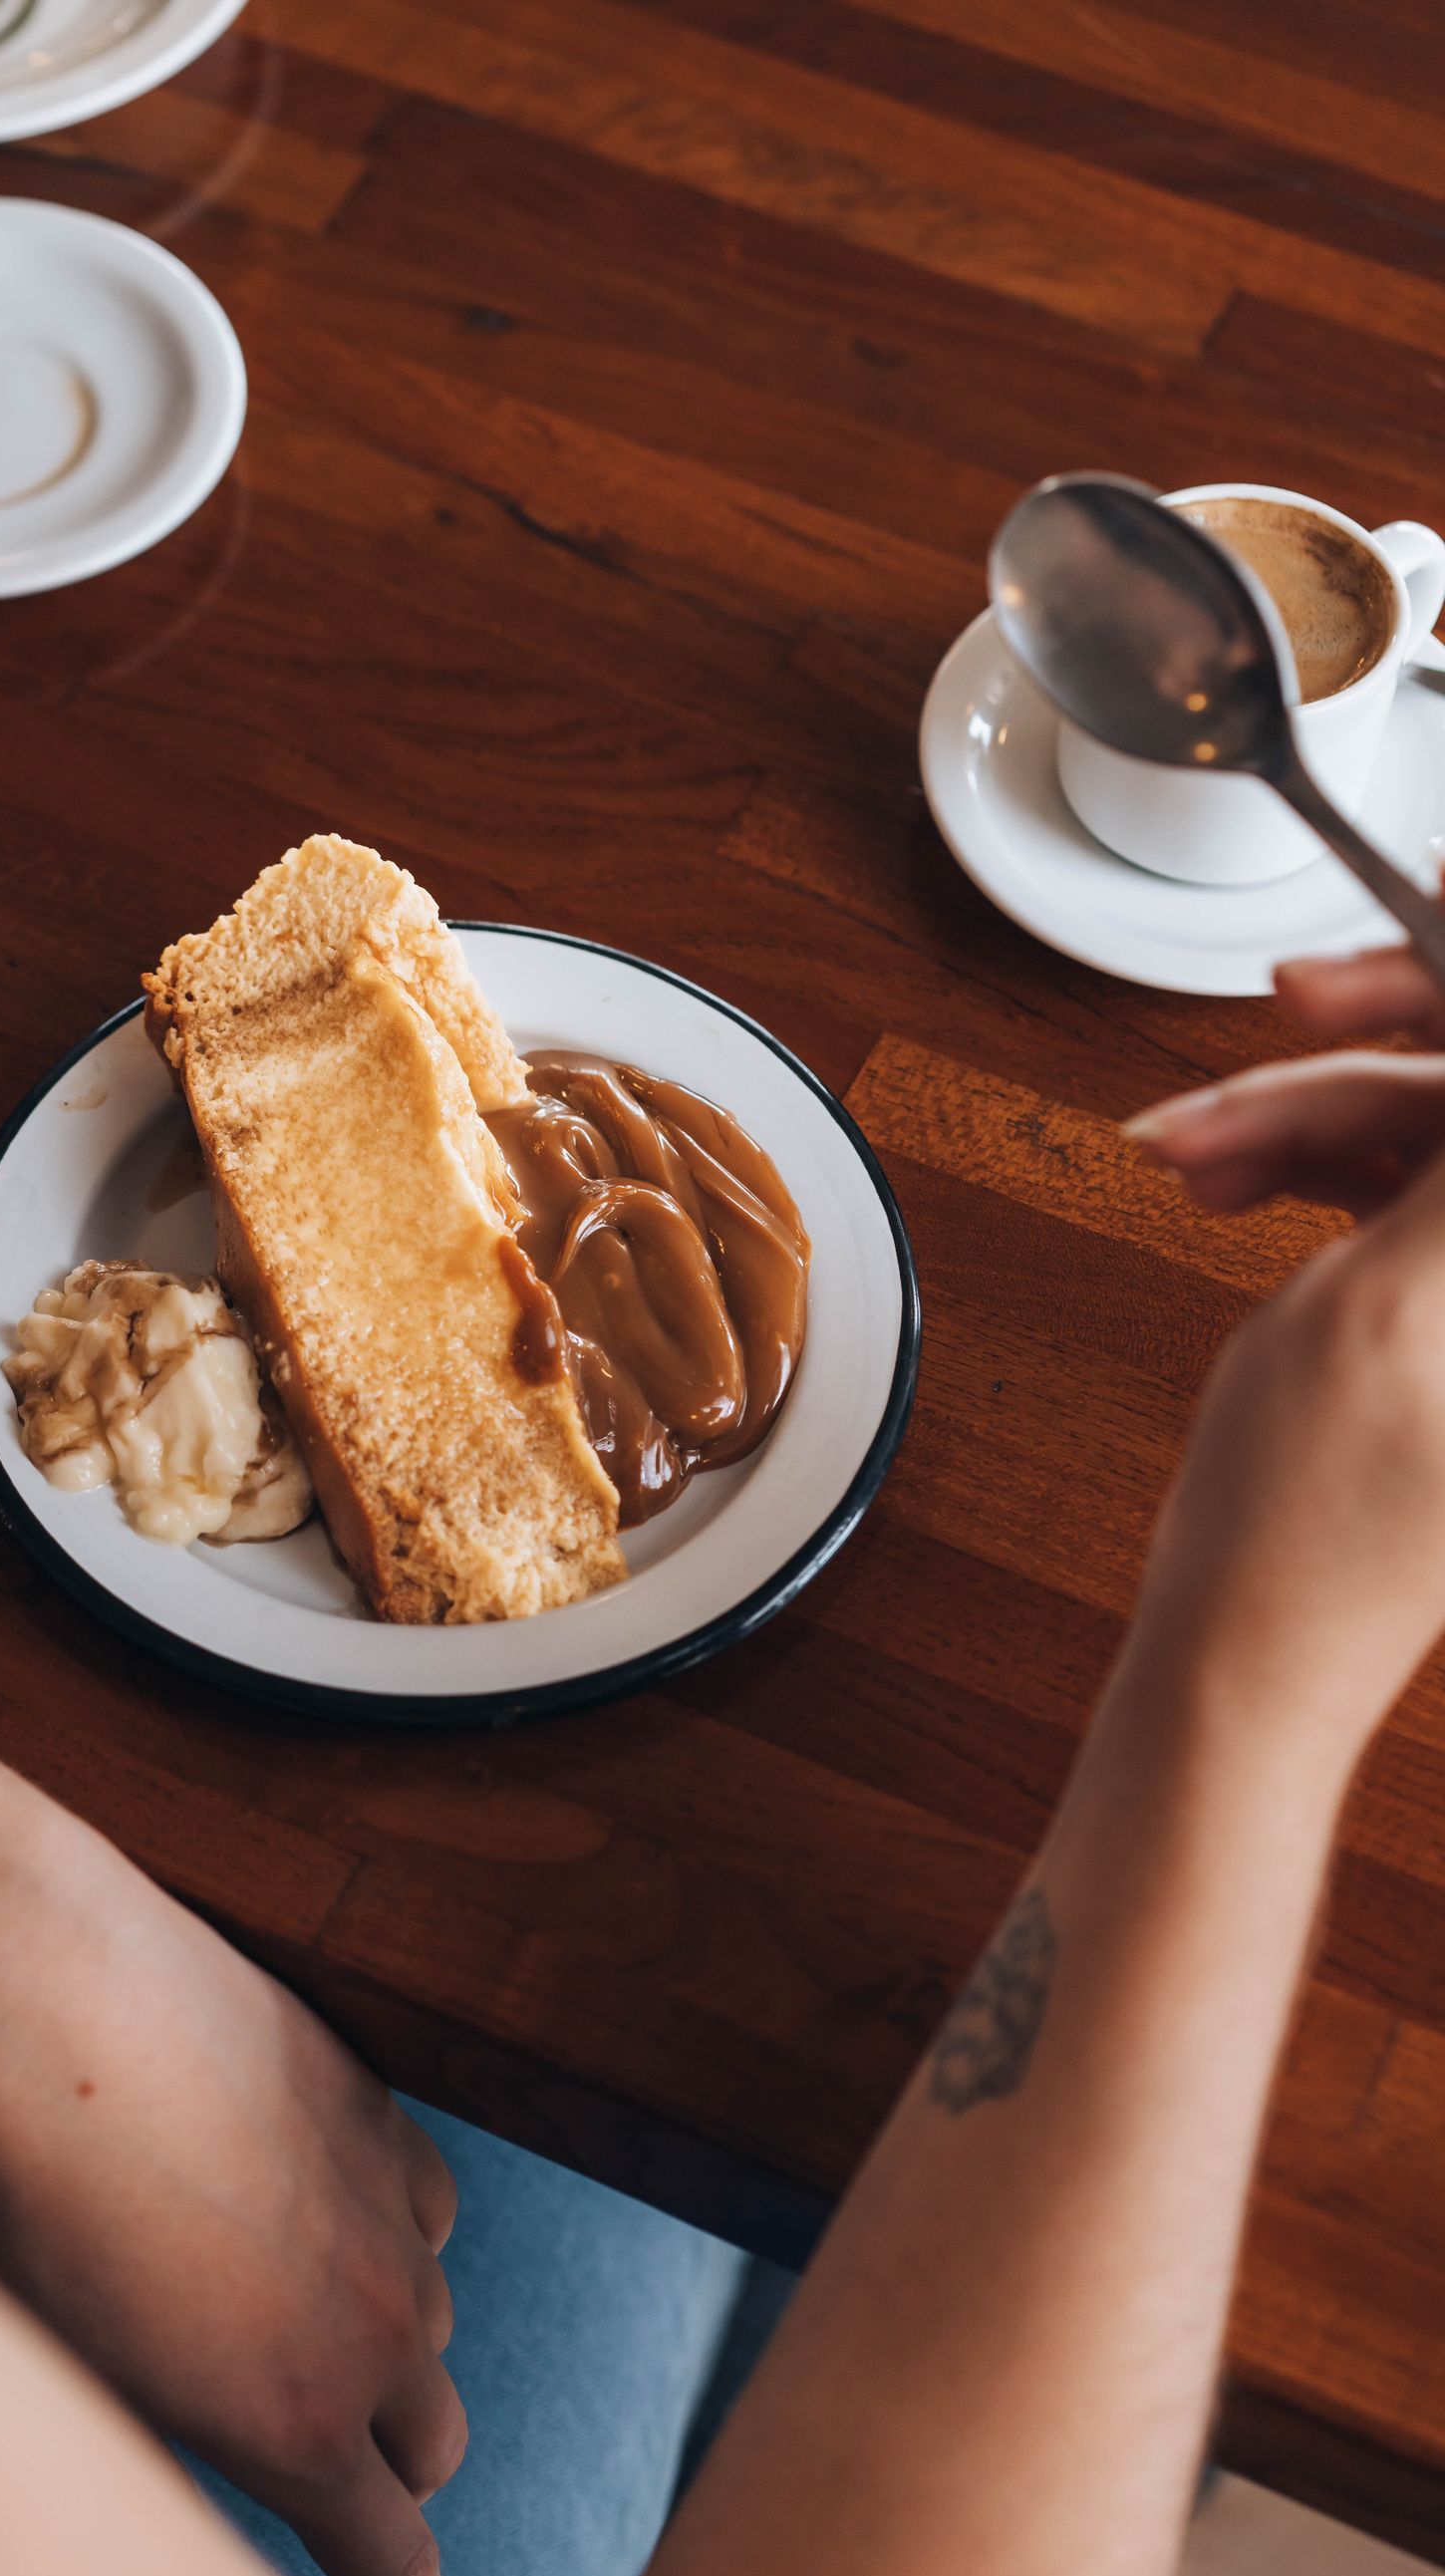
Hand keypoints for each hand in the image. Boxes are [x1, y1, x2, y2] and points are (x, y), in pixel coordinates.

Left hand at [0, 1786, 464, 2575]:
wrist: (56, 2013)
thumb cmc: (21, 2204)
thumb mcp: (67, 2372)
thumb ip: (164, 2444)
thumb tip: (190, 2466)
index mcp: (293, 2426)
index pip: (396, 2567)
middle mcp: (371, 2333)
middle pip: (433, 2449)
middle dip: (388, 2477)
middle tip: (321, 2462)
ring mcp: (390, 2219)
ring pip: (428, 2324)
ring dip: (379, 2342)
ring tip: (277, 2310)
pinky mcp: (386, 2119)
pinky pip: (423, 2212)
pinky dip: (387, 2230)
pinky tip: (311, 2205)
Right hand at [1124, 942, 1444, 1747]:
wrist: (1249, 1638)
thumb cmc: (1313, 1517)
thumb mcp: (1395, 1292)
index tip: (1416, 893)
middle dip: (1376, 1030)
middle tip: (1290, 989)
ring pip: (1423, 1121)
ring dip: (1304, 1109)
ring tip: (1197, 1143)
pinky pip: (1391, 1182)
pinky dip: (1302, 1161)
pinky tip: (1224, 1168)